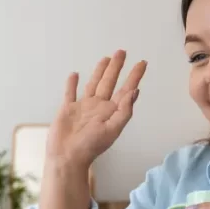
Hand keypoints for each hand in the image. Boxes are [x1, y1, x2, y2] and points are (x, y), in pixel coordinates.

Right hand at [46, 50, 146, 168]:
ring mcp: (83, 107)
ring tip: (105, 59)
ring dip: (99, 72)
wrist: (67, 156)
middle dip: (116, 67)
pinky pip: (70, 93)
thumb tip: (134, 91)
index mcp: (111, 111)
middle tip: (122, 52)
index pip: (126, 90)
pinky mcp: (68, 109)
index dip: (134, 76)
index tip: (142, 63)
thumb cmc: (90, 146)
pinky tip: (75, 75)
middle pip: (110, 82)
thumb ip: (124, 111)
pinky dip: (72, 84)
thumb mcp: (112, 129)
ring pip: (93, 84)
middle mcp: (99, 107)